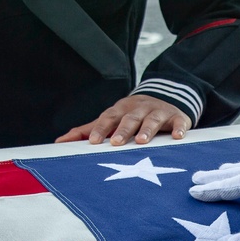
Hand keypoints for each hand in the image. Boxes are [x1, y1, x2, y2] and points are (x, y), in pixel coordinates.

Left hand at [55, 94, 191, 145]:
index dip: (100, 129)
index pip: (108, 118)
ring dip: (147, 130)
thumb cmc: (132, 115)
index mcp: (121, 110)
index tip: (92, 141)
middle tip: (115, 143)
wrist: (166, 98)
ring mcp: (159, 112)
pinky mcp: (177, 118)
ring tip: (141, 142)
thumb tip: (60, 141)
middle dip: (123, 130)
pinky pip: (179, 123)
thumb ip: (87, 130)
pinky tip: (178, 137)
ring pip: (152, 120)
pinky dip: (179, 129)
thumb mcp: (111, 119)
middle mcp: (139, 109)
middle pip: (130, 118)